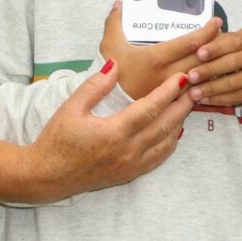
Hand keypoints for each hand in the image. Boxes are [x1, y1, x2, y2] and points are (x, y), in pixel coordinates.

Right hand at [26, 60, 191, 202]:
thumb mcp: (71, 108)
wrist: (47, 176)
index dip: (168, 91)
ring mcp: (130, 165)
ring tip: (188, 104)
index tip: (181, 77)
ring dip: (179, 122)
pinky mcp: (129, 174)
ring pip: (166, 142)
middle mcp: (127, 151)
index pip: (151, 108)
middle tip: (194, 86)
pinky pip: (158, 158)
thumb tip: (114, 64)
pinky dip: (171, 142)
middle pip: (166, 124)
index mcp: (114, 132)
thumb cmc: (56, 140)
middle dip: (182, 104)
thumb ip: (95, 86)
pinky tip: (175, 130)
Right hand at [99, 3, 220, 98]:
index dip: (206, 31)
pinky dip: (205, 83)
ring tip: (220, 54)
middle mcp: (168, 76)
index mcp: (155, 59)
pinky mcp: (175, 106)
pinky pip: (196, 93)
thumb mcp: (108, 48)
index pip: (189, 43)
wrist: (108, 113)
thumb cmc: (112, 80)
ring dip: (214, 65)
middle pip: (202, 59)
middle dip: (216, 46)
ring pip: (203, 78)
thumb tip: (119, 5)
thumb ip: (113, 23)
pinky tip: (209, 75)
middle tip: (223, 36)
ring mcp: (173, 93)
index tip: (216, 22)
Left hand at [184, 23, 241, 105]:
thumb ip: (222, 40)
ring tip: (194, 92)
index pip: (235, 41)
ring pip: (235, 82)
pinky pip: (239, 96)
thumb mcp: (241, 37)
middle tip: (190, 76)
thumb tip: (197, 44)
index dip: (216, 48)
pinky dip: (220, 99)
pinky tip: (206, 99)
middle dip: (210, 70)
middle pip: (234, 62)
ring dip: (211, 88)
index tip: (198, 54)